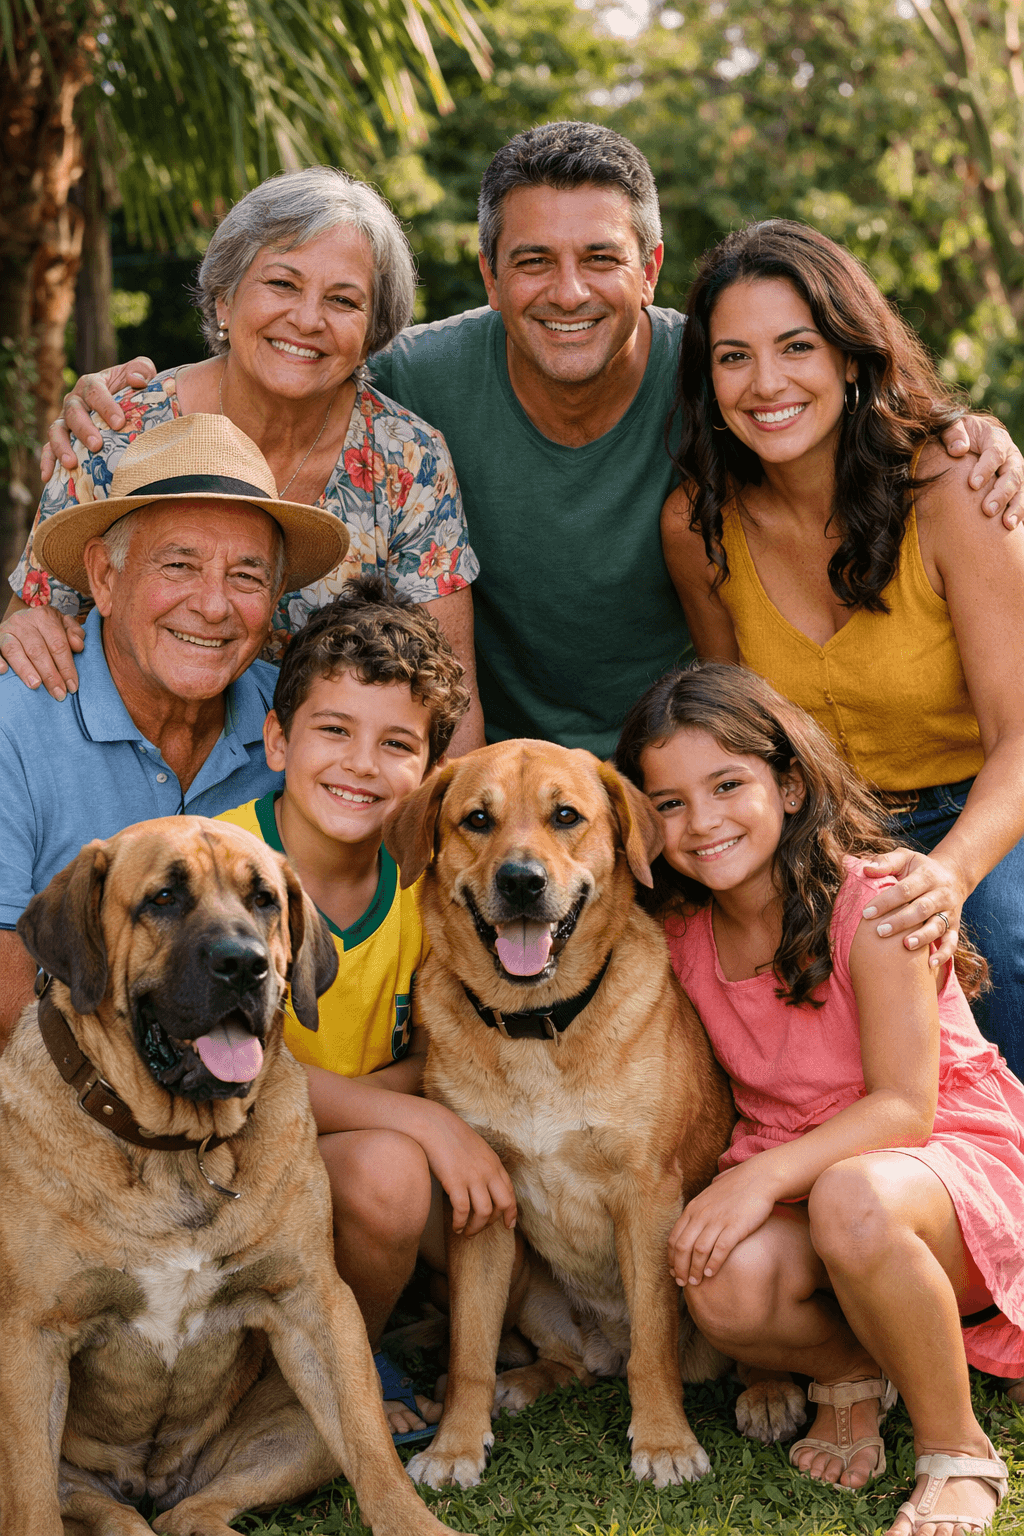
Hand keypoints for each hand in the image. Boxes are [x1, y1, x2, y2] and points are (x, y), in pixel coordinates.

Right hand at [0, 606, 83, 697]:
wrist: (22, 618)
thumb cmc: (47, 627)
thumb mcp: (64, 625)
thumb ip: (74, 633)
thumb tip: (77, 645)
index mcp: (44, 616)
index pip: (58, 644)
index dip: (67, 667)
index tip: (72, 686)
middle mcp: (23, 621)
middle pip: (38, 650)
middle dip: (50, 674)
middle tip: (58, 693)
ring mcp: (7, 630)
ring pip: (14, 650)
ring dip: (25, 669)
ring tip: (35, 685)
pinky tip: (4, 671)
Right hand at [40, 357, 155, 480]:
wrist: (126, 403)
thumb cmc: (133, 389)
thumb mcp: (141, 373)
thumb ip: (141, 370)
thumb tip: (136, 380)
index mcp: (92, 384)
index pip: (95, 391)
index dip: (105, 406)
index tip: (119, 423)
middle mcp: (75, 400)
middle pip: (74, 412)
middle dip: (84, 429)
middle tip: (96, 445)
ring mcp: (66, 420)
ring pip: (57, 430)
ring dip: (61, 446)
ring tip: (71, 463)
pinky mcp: (62, 438)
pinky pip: (49, 449)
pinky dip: (47, 461)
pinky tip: (47, 477)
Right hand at [419, 1102, 516, 1237]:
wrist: (434, 1125)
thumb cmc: (451, 1137)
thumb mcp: (477, 1149)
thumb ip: (484, 1166)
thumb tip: (484, 1186)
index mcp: (494, 1164)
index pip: (510, 1193)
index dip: (511, 1212)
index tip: (508, 1225)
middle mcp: (488, 1171)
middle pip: (502, 1205)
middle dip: (494, 1223)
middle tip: (482, 1230)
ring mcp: (473, 1177)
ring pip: (484, 1212)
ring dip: (476, 1228)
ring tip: (466, 1232)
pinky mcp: (455, 1182)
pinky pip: (463, 1211)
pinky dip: (460, 1223)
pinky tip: (455, 1227)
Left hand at [668, 1162, 777, 1286]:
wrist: (758, 1177)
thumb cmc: (735, 1189)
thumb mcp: (709, 1197)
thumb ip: (698, 1212)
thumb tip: (691, 1223)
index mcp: (693, 1209)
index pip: (674, 1238)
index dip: (672, 1258)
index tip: (674, 1272)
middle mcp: (701, 1215)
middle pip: (682, 1247)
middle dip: (680, 1268)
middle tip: (683, 1283)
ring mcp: (718, 1220)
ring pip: (698, 1251)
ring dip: (695, 1270)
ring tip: (696, 1283)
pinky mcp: (735, 1226)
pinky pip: (719, 1249)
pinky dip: (713, 1264)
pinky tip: (711, 1274)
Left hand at [859, 847, 965, 968]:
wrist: (954, 876)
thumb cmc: (920, 868)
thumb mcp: (905, 858)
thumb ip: (886, 861)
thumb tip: (867, 869)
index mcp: (927, 876)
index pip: (905, 889)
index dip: (886, 901)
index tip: (866, 912)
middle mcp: (941, 894)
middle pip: (921, 909)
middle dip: (900, 921)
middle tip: (880, 931)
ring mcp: (949, 912)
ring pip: (937, 926)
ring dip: (922, 937)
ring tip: (905, 945)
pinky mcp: (954, 926)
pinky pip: (952, 942)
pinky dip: (944, 954)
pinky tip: (930, 964)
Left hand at [940, 414, 1023, 528]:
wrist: (966, 438)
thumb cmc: (957, 434)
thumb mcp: (952, 426)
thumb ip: (954, 433)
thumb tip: (958, 449)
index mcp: (996, 439)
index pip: (995, 453)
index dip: (986, 468)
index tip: (972, 484)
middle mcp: (1010, 455)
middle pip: (1012, 474)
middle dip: (1001, 493)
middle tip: (987, 510)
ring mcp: (1014, 471)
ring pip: (1020, 489)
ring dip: (1015, 507)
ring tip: (1006, 524)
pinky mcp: (1013, 486)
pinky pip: (1020, 500)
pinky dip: (1018, 513)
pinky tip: (1011, 527)